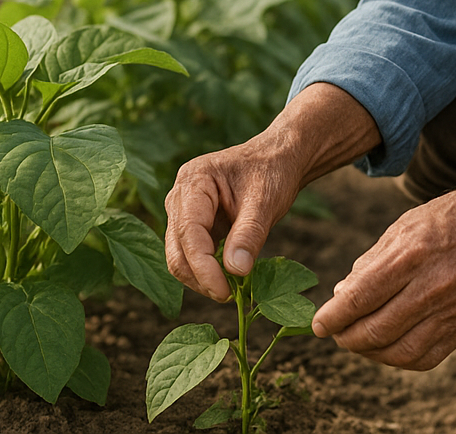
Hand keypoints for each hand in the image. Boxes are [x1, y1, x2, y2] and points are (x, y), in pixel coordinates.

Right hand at [164, 82, 382, 302]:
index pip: (188, 233)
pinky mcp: (193, 225)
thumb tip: (236, 272)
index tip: (225, 293)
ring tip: (231, 291)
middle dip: (200, 277)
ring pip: (180, 256)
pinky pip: (192, 255)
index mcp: (194, 181)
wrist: (279, 158)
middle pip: (177, 250)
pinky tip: (229, 280)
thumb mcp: (266, 200)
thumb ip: (250, 233)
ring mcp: (183, 211)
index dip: (203, 268)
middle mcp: (180, 196)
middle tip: (230, 298)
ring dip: (201, 278)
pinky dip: (207, 271)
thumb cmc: (272, 171)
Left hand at [310, 185, 455, 369]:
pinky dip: (399, 359)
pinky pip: (425, 358)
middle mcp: (431, 286)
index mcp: (410, 255)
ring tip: (360, 342)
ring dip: (370, 353)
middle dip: (346, 338)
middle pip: (375, 331)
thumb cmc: (445, 220)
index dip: (332, 318)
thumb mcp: (401, 227)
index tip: (318, 325)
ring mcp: (452, 310)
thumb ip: (370, 264)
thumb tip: (340, 297)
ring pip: (398, 352)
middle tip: (337, 333)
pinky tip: (389, 347)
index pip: (359, 299)